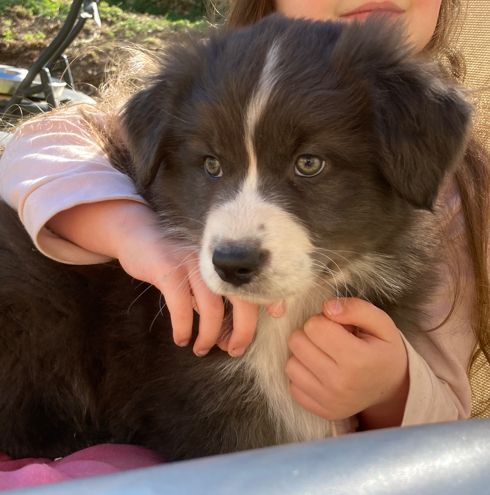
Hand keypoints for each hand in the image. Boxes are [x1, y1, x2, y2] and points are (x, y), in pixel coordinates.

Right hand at [48, 200, 258, 356]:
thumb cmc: (176, 263)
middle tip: (235, 350)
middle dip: (243, 330)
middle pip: (241, 298)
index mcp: (227, 261)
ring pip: (213, 306)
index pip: (255, 280)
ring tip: (202, 349)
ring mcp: (192, 263)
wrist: (139, 236)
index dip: (270, 296)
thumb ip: (217, 300)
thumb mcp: (201, 278)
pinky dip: (184, 328)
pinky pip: (181, 305)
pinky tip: (181, 339)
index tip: (276, 314)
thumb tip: (231, 339)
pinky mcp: (168, 269)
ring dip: (210, 335)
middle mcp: (215, 260)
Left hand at [286, 297, 408, 426]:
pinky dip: (303, 375)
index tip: (336, 327)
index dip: (322, 320)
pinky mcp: (322, 412)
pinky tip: (320, 372)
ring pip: (290, 364)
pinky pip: (293, 385)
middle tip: (328, 339)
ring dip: (303, 355)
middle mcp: (341, 383)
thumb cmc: (383, 350)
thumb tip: (327, 307)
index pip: (314, 326)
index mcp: (357, 359)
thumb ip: (356, 308)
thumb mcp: (381, 324)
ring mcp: (329, 401)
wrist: (392, 388)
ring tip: (323, 355)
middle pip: (297, 343)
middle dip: (309, 334)